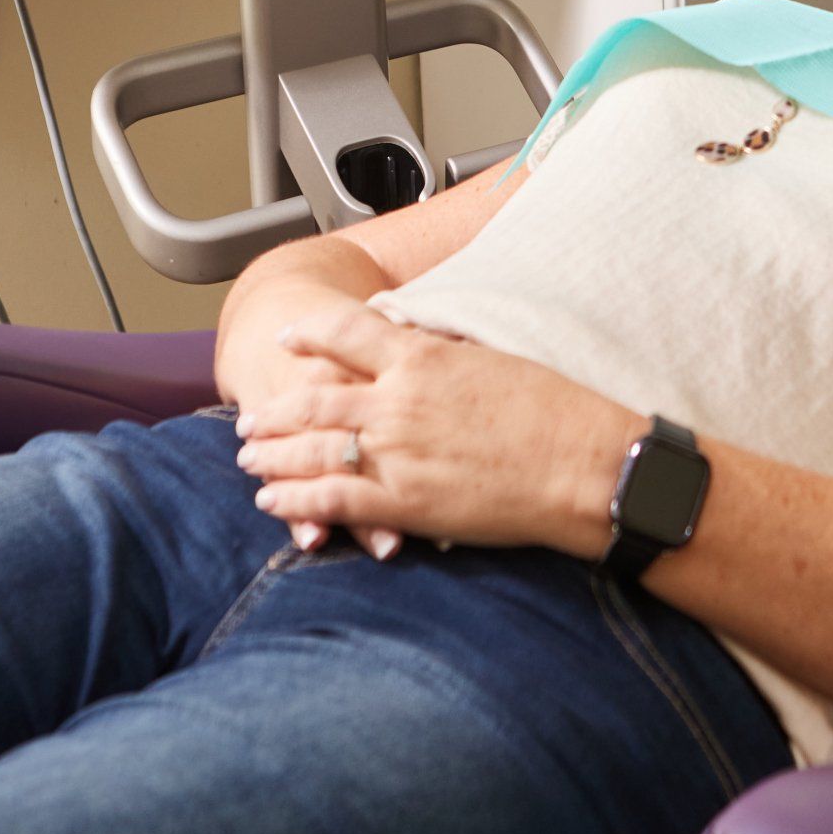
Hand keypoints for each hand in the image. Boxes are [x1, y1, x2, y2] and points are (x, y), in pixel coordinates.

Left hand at [236, 303, 640, 557]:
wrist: (583, 464)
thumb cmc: (556, 409)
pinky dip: (294, 500)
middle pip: (312, 397)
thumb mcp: (494, 357)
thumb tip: (419, 341)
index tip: (288, 337)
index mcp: (421, 357)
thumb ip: (445, 350)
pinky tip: (273, 501)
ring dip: (272, 453)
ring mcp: (394, 453)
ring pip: (310, 448)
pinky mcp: (402, 502)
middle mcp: (396, 401)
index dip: (308, 333)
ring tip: (249, 458)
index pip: (343, 332)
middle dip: (274, 409)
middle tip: (251, 418)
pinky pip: (329, 500)